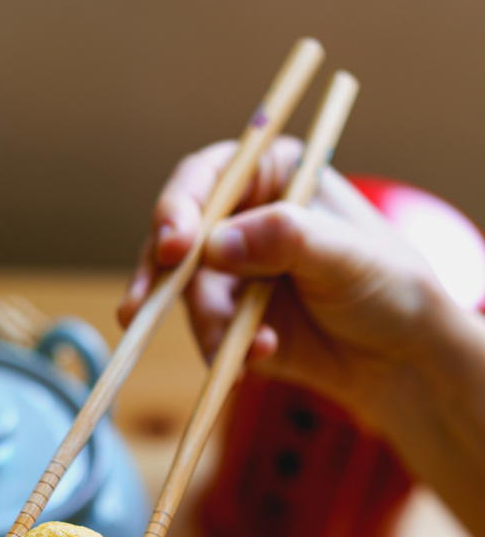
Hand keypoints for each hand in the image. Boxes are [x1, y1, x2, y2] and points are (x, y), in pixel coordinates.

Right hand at [117, 137, 449, 433]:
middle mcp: (243, 218)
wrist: (399, 358)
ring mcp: (232, 272)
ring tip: (248, 350)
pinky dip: (220, 352)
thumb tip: (214, 246)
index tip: (173, 246)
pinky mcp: (230, 321)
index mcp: (272, 175)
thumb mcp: (343, 254)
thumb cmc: (387, 286)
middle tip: (137, 310)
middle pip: (177, 237)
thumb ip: (283, 240)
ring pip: (184, 295)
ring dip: (206, 325)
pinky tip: (256, 361)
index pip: (208, 178)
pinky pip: (204, 334)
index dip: (179, 208)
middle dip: (156, 276)